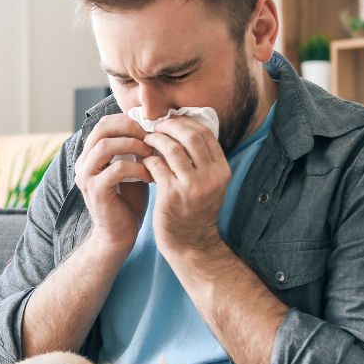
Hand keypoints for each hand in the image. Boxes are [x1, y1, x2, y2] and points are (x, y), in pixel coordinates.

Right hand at [73, 114, 155, 258]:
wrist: (119, 236)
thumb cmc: (128, 202)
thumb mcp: (132, 170)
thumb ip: (134, 151)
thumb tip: (152, 128)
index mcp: (90, 155)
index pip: (104, 124)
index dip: (127, 121)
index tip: (149, 128)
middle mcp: (83, 163)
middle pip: (101, 129)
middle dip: (129, 128)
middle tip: (150, 136)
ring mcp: (86, 177)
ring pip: (106, 146)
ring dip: (133, 145)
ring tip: (151, 154)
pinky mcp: (96, 191)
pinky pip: (116, 169)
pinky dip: (137, 168)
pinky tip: (150, 175)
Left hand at [141, 117, 230, 260]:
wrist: (191, 244)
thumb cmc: (195, 210)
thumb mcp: (209, 184)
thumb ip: (202, 160)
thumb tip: (183, 127)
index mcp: (222, 170)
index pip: (205, 133)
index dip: (186, 122)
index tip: (171, 120)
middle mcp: (211, 177)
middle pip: (190, 136)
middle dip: (170, 126)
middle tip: (156, 126)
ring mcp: (192, 186)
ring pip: (172, 148)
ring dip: (156, 139)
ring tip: (146, 140)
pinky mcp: (172, 195)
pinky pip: (156, 165)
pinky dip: (147, 158)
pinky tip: (142, 159)